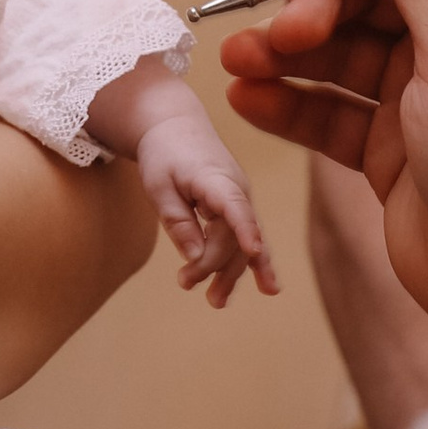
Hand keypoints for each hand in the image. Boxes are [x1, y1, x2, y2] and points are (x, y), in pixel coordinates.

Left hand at [137, 111, 277, 306]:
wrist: (176, 126)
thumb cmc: (164, 154)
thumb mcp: (158, 186)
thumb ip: (178, 222)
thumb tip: (196, 258)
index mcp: (216, 179)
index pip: (235, 206)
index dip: (245, 228)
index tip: (254, 250)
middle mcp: (237, 190)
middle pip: (232, 237)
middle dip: (212, 265)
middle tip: (184, 283)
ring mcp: (241, 200)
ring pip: (241, 244)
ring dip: (230, 273)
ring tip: (215, 301)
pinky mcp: (238, 208)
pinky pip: (246, 239)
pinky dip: (255, 263)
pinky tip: (269, 288)